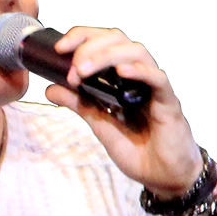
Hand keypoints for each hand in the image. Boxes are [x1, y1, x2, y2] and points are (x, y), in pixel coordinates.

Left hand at [42, 26, 200, 197]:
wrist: (163, 176)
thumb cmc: (138, 151)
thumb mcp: (100, 125)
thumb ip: (79, 105)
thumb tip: (50, 89)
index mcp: (120, 79)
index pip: (103, 43)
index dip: (81, 38)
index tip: (58, 50)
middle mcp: (137, 77)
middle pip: (118, 39)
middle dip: (90, 46)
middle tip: (72, 68)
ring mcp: (152, 87)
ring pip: (136, 52)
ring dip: (106, 56)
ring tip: (84, 70)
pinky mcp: (167, 102)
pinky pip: (156, 78)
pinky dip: (138, 71)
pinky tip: (121, 72)